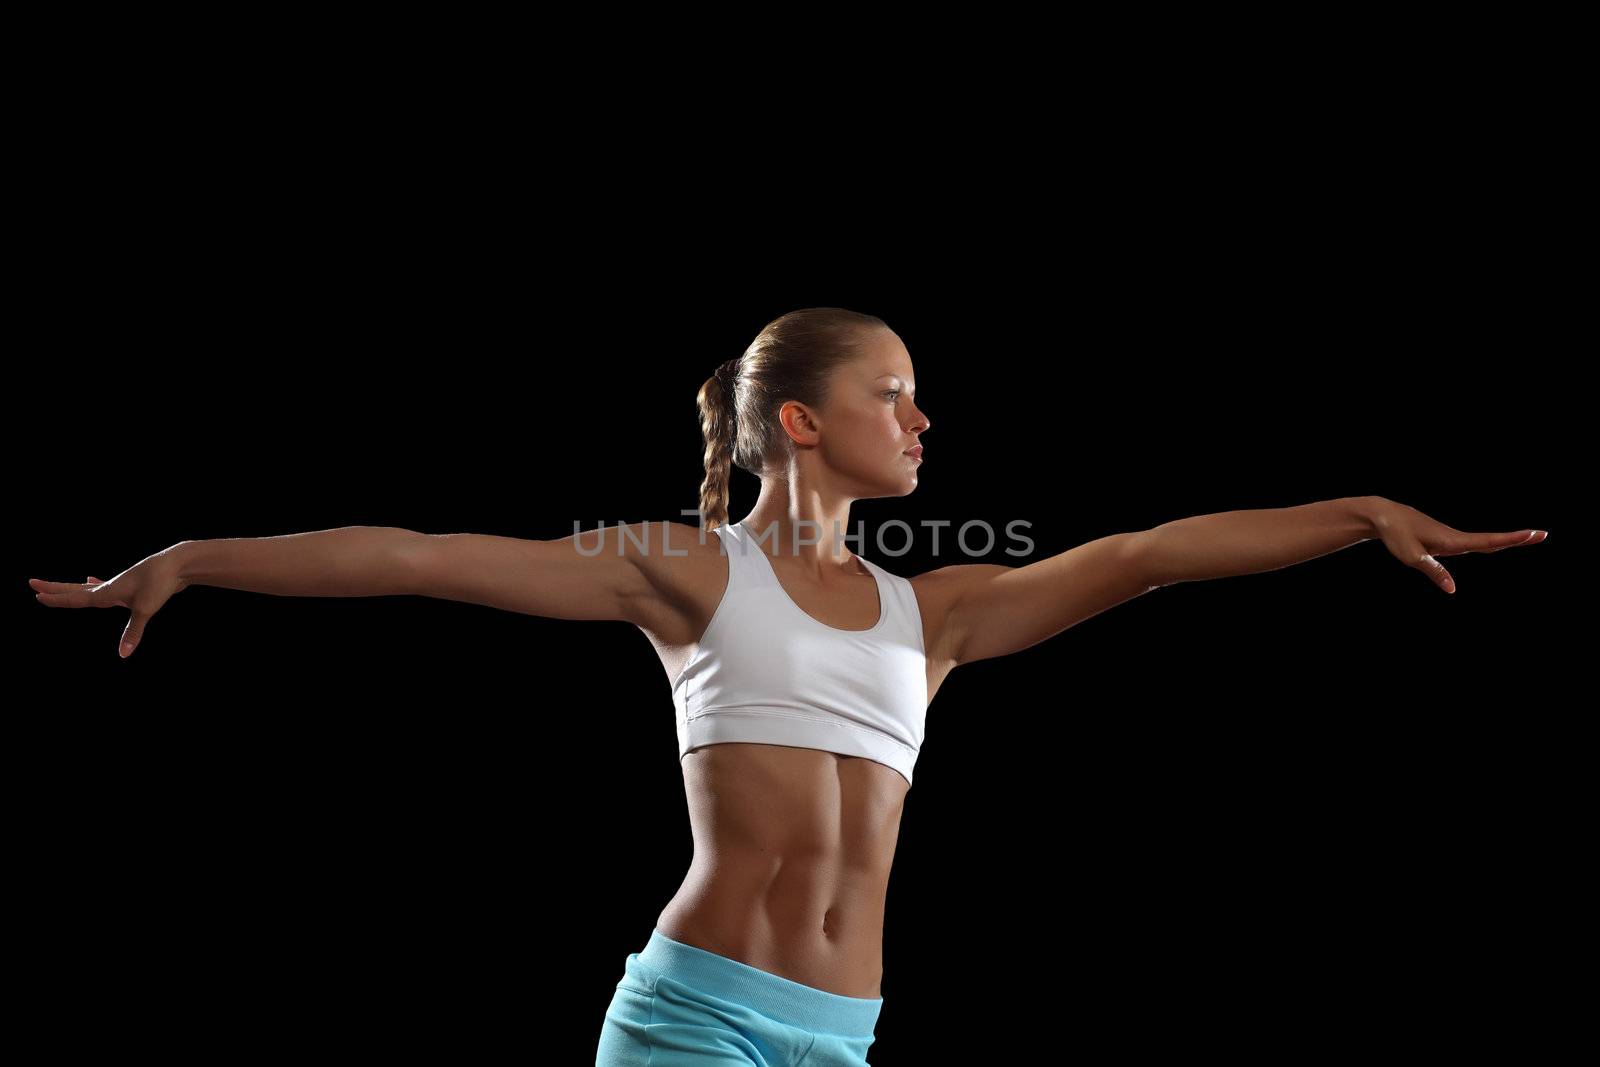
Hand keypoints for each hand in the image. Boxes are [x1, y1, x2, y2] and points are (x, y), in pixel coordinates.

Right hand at [30, 544, 189, 657]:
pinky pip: (106, 585)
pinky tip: (92, 579)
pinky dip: (96, 584)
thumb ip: (133, 632)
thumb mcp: (145, 609)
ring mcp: (120, 584)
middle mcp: (110, 586)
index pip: (75, 598)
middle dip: (54, 588)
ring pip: (89, 588)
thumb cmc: (160, 583)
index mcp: (107, 592)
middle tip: (33, 583)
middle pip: (75, 589)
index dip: (56, 599)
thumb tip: (123, 654)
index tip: (37, 595)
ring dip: (71, 588)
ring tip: (56, 586)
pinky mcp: (132, 584)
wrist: (178, 563)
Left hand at [1369, 498, 1546, 594]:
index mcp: (1453, 541)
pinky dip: (1488, 542)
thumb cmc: (1396, 535)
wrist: (1383, 516)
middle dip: (1517, 538)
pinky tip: (1495, 544)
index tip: (1534, 533)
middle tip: (1543, 534)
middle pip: (1492, 540)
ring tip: (1528, 537)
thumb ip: (1434, 572)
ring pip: (1482, 541)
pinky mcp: (1443, 539)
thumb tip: (1452, 590)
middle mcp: (1456, 538)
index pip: (1488, 541)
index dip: (1512, 539)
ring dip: (1505, 539)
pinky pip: (1470, 542)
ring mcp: (1450, 537)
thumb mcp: (1412, 557)